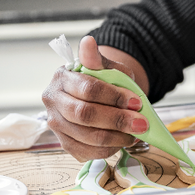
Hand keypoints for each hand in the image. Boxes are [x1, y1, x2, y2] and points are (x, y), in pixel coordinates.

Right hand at [42, 36, 148, 161]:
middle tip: (141, 123)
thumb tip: (89, 42)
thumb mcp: (106, 66)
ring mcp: (56, 124)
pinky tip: (122, 140)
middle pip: (84, 114)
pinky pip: (86, 152)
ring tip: (135, 133)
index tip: (137, 102)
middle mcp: (53, 101)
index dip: (114, 97)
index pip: (88, 88)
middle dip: (117, 120)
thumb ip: (98, 59)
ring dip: (116, 137)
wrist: (98, 96)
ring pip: (86, 136)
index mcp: (62, 78)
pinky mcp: (64, 142)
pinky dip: (108, 149)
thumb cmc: (102, 81)